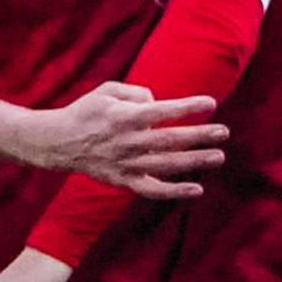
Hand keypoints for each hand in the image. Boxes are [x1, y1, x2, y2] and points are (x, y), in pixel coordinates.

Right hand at [24, 81, 226, 195]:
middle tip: (224, 132)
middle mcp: (127, 142)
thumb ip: (136, 92)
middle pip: (170, 140)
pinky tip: (197, 189)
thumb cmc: (86, 111)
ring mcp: (126, 164)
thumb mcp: (107, 90)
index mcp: (124, 117)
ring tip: (219, 157)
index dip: (188, 106)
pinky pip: (152, 190)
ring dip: (195, 162)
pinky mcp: (123, 181)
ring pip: (167, 166)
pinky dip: (175, 192)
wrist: (57, 142)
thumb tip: (159, 103)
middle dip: (200, 136)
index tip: (211, 103)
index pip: (162, 111)